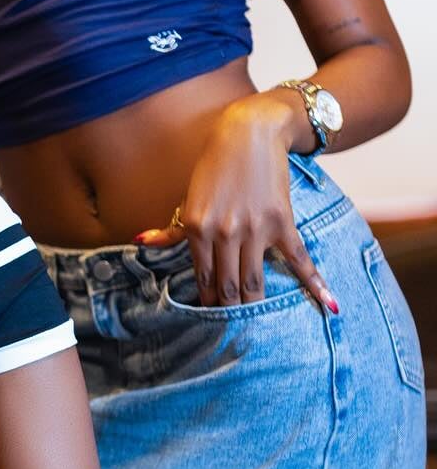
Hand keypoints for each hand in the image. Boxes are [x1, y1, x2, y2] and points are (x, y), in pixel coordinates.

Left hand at [135, 93, 337, 312]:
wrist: (249, 135)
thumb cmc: (214, 167)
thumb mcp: (188, 198)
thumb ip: (171, 229)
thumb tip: (139, 243)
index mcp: (197, 228)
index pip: (202, 277)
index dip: (206, 302)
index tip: (207, 322)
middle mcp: (224, 233)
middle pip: (227, 286)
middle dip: (228, 311)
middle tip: (230, 333)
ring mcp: (255, 230)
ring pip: (255, 280)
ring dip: (254, 305)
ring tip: (256, 327)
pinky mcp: (282, 223)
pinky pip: (300, 260)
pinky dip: (315, 284)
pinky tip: (328, 306)